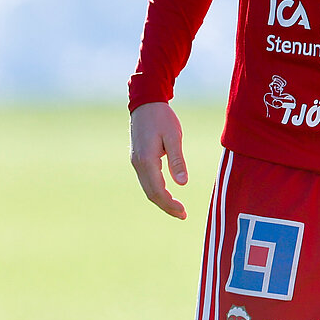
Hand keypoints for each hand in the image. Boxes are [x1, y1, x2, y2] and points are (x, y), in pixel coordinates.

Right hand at [130, 101, 188, 218]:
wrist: (145, 103)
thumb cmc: (162, 118)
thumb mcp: (174, 137)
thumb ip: (177, 160)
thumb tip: (182, 183)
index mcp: (146, 161)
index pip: (158, 190)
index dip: (170, 204)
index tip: (183, 213)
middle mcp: (138, 164)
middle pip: (151, 193)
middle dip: (166, 206)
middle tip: (183, 215)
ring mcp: (136, 162)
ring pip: (147, 187)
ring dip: (161, 199)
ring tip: (177, 208)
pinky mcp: (138, 158)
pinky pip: (147, 180)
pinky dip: (157, 190)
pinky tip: (167, 193)